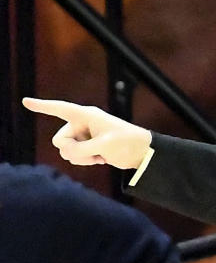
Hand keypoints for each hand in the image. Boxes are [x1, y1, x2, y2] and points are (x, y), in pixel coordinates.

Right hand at [23, 98, 151, 168]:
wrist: (142, 152)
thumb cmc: (127, 143)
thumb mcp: (103, 146)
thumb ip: (81, 149)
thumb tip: (66, 153)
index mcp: (86, 116)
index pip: (60, 109)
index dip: (42, 106)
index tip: (25, 101)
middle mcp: (82, 124)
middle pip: (59, 140)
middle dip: (72, 150)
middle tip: (93, 152)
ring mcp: (84, 136)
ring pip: (65, 150)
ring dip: (80, 157)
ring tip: (99, 155)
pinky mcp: (87, 147)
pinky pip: (74, 156)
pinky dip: (84, 160)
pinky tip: (100, 159)